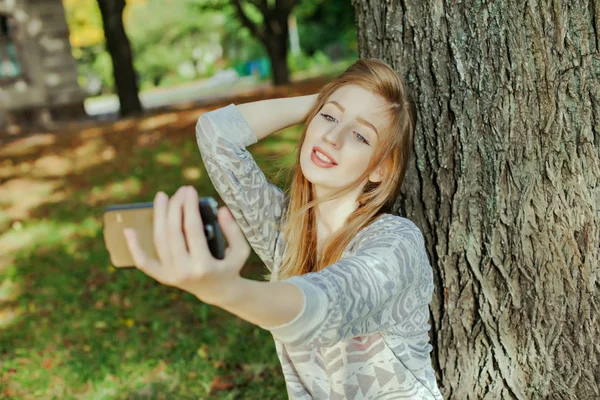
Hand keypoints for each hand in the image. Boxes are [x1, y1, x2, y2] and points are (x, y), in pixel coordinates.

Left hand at [123, 185, 250, 304]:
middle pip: (173, 232)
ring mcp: (170, 275)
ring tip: (162, 196)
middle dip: (176, 207)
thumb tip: (222, 209)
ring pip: (160, 240)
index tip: (191, 190)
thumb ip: (234, 230)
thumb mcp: (241, 251)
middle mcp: (184, 271)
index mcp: (204, 265)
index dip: (190, 207)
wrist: (219, 292)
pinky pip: (144, 262)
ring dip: (159, 216)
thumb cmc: (230, 266)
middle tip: (181, 190)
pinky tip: (128, 230)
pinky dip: (134, 248)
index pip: (192, 229)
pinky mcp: (162, 277)